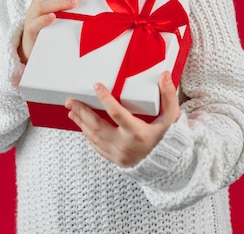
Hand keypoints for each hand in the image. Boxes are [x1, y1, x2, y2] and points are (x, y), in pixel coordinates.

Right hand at [18, 0, 85, 62]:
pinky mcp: (30, 31)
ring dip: (59, 2)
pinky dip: (44, 19)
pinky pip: (35, 23)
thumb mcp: (57, 13)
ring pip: (41, 5)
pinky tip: (54, 17)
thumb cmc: (50, 29)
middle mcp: (34, 5)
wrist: (32, 49)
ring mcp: (31, 18)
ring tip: (74, 3)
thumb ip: (67, 4)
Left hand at [65, 71, 179, 166]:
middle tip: (70, 101)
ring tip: (71, 112)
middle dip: (82, 112)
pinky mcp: (116, 160)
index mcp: (137, 132)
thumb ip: (169, 96)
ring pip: (94, 137)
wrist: (169, 167)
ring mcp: (118, 154)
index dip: (105, 99)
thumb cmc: (169, 139)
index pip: (116, 113)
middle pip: (97, 126)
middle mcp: (125, 144)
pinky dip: (88, 136)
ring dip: (81, 123)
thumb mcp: (172, 118)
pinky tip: (83, 127)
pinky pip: (97, 147)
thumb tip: (164, 75)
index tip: (96, 86)